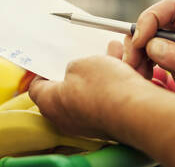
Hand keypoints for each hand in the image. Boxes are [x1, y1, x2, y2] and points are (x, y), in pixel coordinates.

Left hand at [29, 53, 147, 138]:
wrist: (137, 111)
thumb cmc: (104, 89)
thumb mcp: (81, 63)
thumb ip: (73, 66)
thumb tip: (76, 72)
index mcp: (50, 104)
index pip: (37, 88)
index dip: (42, 71)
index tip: (51, 61)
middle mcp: (67, 118)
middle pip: (67, 89)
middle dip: (80, 67)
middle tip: (87, 54)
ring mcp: (89, 123)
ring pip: (92, 91)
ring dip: (102, 71)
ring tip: (113, 52)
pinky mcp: (110, 122)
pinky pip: (109, 98)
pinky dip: (115, 82)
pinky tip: (125, 65)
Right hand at [124, 0, 174, 97]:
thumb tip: (154, 46)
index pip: (174, 8)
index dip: (152, 18)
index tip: (141, 40)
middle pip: (157, 25)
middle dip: (140, 40)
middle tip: (133, 62)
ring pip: (151, 43)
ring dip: (138, 56)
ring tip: (137, 75)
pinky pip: (154, 60)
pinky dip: (143, 67)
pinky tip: (143, 79)